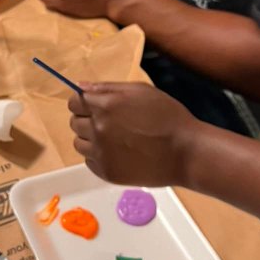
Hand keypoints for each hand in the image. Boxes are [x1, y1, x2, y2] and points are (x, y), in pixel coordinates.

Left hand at [69, 82, 198, 186]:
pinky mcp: (106, 172)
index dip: (83, 102)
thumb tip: (80, 87)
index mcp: (105, 105)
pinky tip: (119, 153)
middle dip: (87, 119)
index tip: (94, 105)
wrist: (185, 152)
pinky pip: (90, 161)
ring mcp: (100, 153)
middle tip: (110, 122)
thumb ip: (107, 88)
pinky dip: (99, 156)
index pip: (74, 102)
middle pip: (74, 122)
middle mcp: (98, 129)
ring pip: (79, 143)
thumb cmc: (167, 116)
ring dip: (91, 139)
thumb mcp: (141, 91)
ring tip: (115, 139)